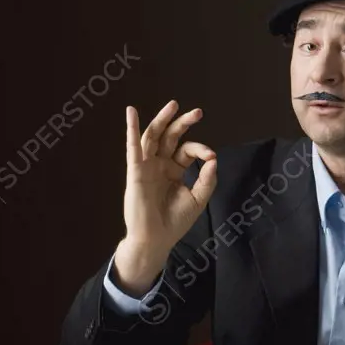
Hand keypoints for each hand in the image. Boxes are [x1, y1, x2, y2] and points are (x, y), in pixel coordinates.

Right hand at [113, 101, 217, 294]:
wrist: (156, 239)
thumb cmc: (174, 222)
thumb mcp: (198, 199)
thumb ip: (207, 178)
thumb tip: (213, 158)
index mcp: (173, 171)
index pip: (186, 151)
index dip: (200, 150)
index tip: (210, 157)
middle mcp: (159, 165)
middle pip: (170, 137)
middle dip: (183, 123)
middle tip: (198, 112)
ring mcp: (147, 167)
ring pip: (153, 137)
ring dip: (162, 119)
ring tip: (174, 105)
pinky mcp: (136, 172)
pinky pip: (133, 147)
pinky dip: (131, 129)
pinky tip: (131, 112)